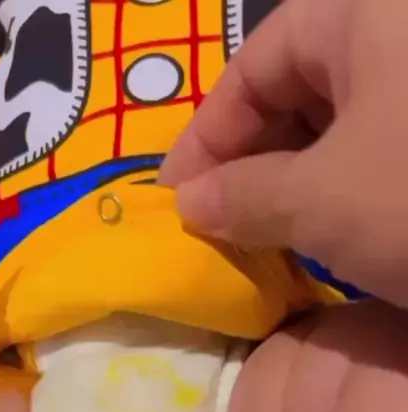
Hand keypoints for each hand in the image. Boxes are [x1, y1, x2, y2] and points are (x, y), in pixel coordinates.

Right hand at [160, 0, 407, 306]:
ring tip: (264, 239)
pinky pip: (380, 150)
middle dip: (251, 162)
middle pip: (298, 92)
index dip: (205, 137)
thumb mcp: (320, 199)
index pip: (254, 66)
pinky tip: (324, 237)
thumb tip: (192, 205)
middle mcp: (397, 34)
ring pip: (340, 126)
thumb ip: (244, 196)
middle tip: (217, 224)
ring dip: (295, 183)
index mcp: (362, 12)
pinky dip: (344, 190)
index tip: (175, 199)